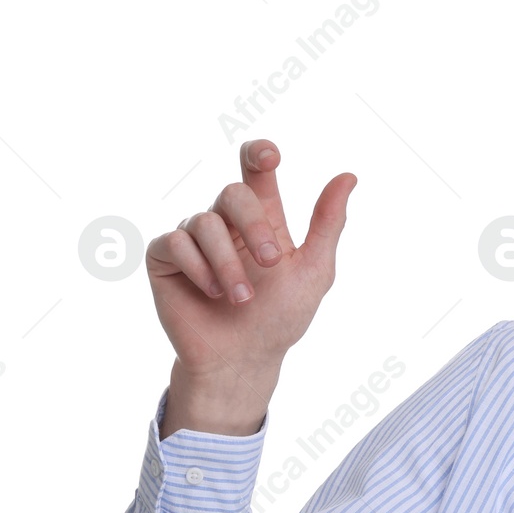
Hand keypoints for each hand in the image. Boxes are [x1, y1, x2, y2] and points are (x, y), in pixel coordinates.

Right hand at [146, 139, 355, 381]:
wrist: (244, 358)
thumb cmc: (280, 317)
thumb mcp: (314, 270)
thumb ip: (328, 223)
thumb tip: (349, 176)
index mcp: (262, 219)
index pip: (256, 172)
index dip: (258, 153)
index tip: (270, 157)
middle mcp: (225, 222)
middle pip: (233, 193)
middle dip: (254, 226)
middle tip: (271, 263)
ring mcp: (192, 238)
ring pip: (204, 222)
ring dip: (228, 263)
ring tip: (242, 298)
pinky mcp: (164, 257)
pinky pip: (174, 242)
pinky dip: (197, 267)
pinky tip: (211, 293)